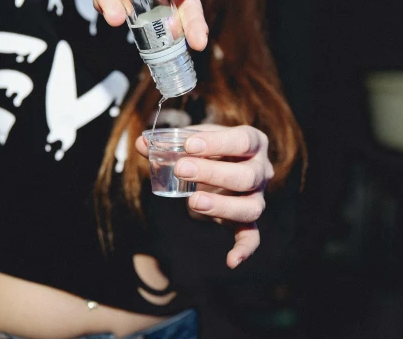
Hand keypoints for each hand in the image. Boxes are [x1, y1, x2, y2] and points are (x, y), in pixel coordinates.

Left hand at [137, 125, 273, 268]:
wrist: (222, 164)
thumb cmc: (209, 149)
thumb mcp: (194, 141)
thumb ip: (169, 142)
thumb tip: (140, 143)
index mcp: (253, 143)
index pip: (243, 141)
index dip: (217, 142)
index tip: (189, 145)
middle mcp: (262, 170)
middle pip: (247, 176)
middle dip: (213, 173)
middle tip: (180, 169)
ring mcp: (257, 197)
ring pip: (251, 208)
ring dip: (221, 206)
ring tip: (192, 201)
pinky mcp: (249, 220)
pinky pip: (252, 237)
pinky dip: (243, 249)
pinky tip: (230, 261)